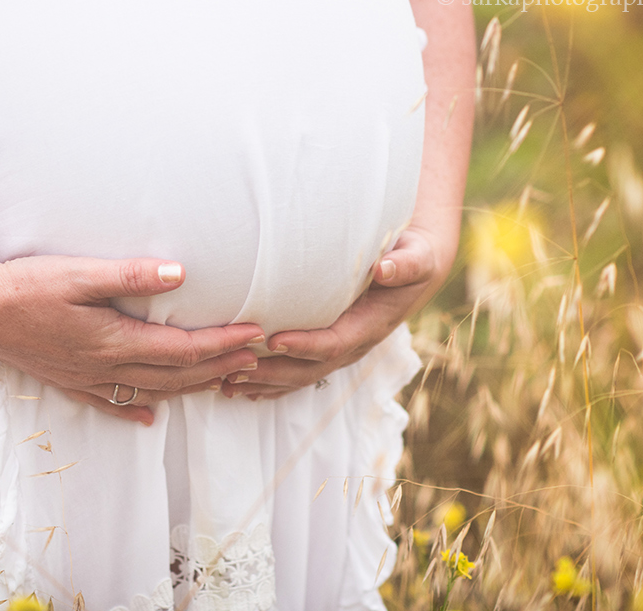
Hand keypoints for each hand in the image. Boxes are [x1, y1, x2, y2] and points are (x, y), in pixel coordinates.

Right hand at [0, 255, 264, 425]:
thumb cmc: (24, 285)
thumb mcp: (78, 274)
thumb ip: (129, 276)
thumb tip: (181, 273)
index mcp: (113, 341)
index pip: (182, 348)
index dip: (222, 343)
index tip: (255, 334)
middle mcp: (104, 367)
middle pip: (174, 375)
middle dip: (218, 367)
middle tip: (255, 358)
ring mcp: (85, 378)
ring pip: (150, 391)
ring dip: (190, 388)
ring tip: (221, 380)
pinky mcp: (66, 380)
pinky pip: (109, 402)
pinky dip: (135, 408)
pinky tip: (149, 415)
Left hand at [223, 226, 453, 400]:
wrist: (414, 267)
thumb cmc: (413, 255)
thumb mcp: (417, 255)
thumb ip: (406, 263)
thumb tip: (385, 269)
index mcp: (370, 326)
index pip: (334, 343)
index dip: (305, 345)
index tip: (275, 340)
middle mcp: (353, 344)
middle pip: (310, 369)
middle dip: (273, 373)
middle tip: (234, 369)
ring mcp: (340, 349)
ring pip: (299, 376)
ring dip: (263, 382)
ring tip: (225, 383)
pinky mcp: (327, 346)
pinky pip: (297, 371)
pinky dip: (268, 382)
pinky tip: (238, 386)